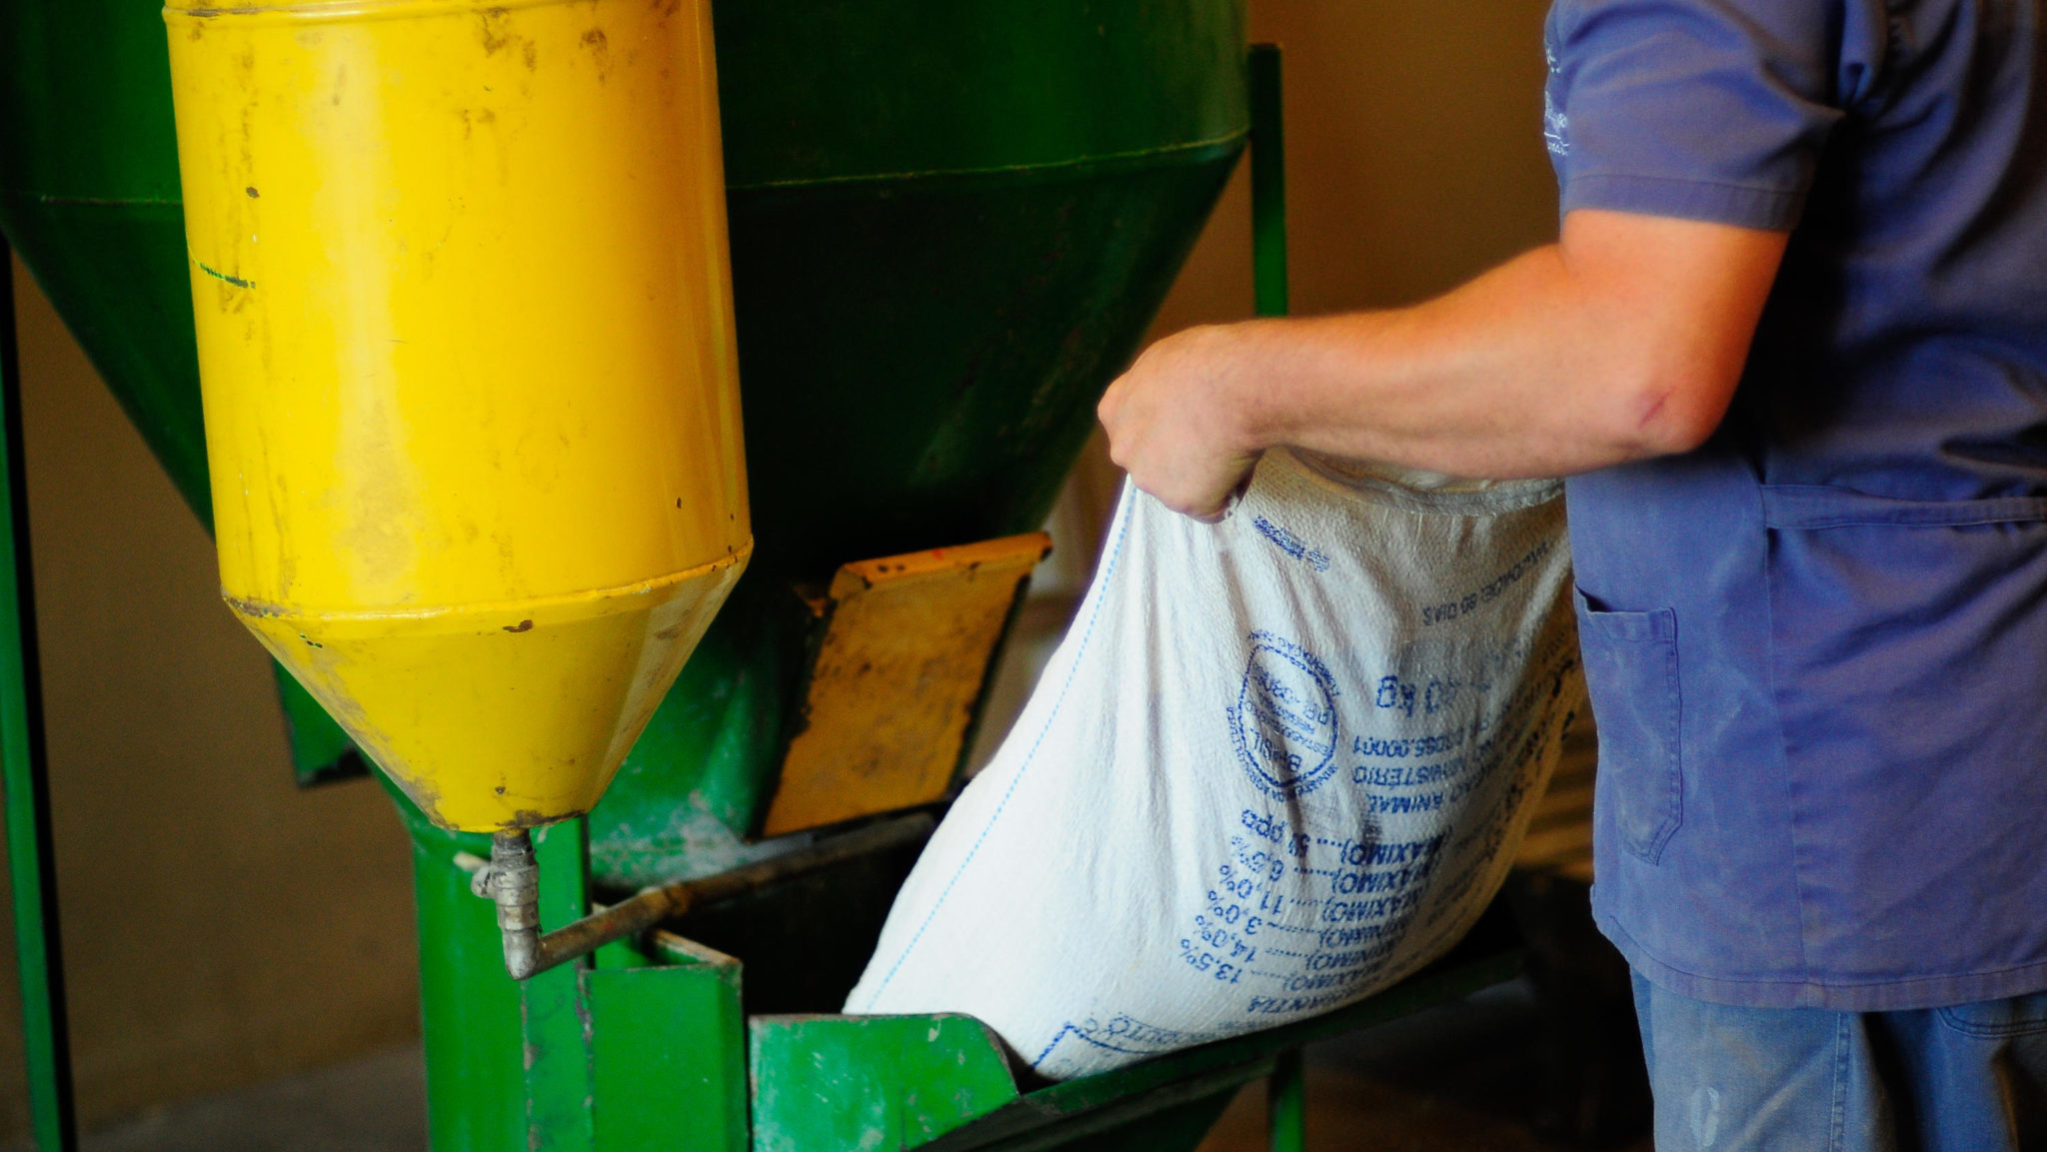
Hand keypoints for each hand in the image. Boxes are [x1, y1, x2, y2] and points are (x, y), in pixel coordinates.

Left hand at [1098, 324, 1265, 520]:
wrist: (1237, 384)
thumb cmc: (1209, 359)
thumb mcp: (1167, 358)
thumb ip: (1157, 387)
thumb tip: (1173, 396)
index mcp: (1114, 408)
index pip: (1133, 429)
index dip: (1163, 426)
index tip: (1187, 419)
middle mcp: (1123, 448)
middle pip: (1151, 461)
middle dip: (1177, 455)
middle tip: (1213, 434)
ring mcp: (1150, 479)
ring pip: (1179, 486)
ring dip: (1202, 474)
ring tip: (1232, 444)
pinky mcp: (1183, 502)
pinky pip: (1211, 506)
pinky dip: (1227, 492)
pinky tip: (1240, 463)